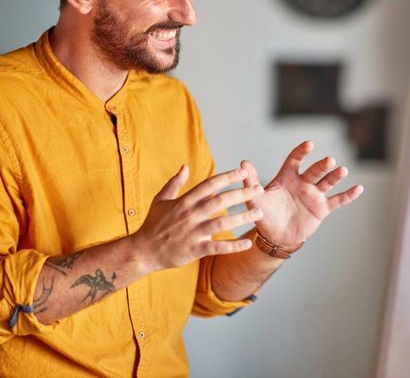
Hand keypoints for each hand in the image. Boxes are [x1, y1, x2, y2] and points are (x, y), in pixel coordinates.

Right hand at [132, 166, 264, 271]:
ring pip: (221, 223)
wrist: (142, 251)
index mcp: (184, 201)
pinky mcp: (194, 249)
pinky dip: (233, 246)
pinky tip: (248, 243)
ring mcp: (192, 232)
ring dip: (242, 217)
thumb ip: (175, 183)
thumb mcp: (161, 200)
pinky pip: (217, 247)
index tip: (243, 171)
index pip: (209, 185)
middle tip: (259, 190)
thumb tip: (185, 166)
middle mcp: (190, 215)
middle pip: (220, 201)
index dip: (227, 177)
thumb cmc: (153, 224)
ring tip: (259, 213)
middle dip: (241, 194)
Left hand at [243, 141, 363, 246]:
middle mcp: (303, 182)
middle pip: (315, 171)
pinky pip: (338, 200)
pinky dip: (349, 195)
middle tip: (329, 160)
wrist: (276, 236)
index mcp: (287, 177)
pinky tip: (359, 188)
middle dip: (322, 166)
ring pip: (327, 183)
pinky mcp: (323, 208)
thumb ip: (250, 181)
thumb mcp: (255, 199)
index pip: (295, 160)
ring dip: (335, 176)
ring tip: (342, 170)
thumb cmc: (264, 215)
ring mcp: (314, 195)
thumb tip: (243, 162)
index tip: (308, 145)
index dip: (301, 152)